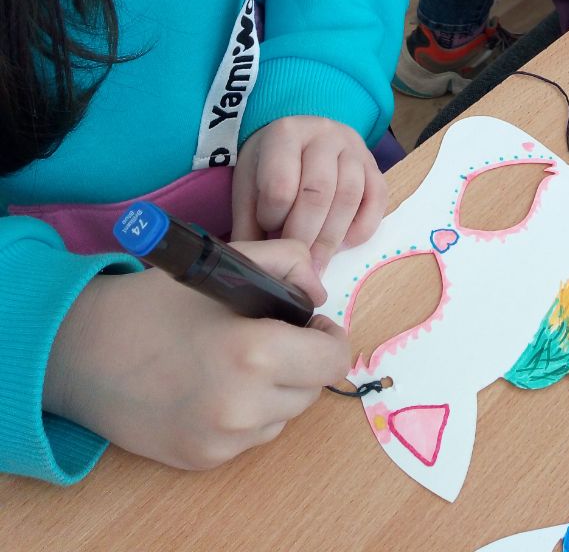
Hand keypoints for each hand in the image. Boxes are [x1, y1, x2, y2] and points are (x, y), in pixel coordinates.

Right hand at [44, 239, 349, 470]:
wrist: (80, 352)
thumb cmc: (153, 302)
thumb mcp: (224, 264)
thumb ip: (286, 263)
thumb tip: (318, 293)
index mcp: (256, 354)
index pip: (333, 359)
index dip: (326, 335)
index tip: (306, 321)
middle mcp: (244, 407)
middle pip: (312, 389)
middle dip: (301, 359)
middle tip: (268, 333)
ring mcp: (222, 441)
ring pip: (284, 415)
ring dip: (276, 388)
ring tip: (237, 358)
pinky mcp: (201, 461)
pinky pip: (251, 436)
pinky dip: (246, 411)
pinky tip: (213, 383)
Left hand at [232, 116, 386, 273]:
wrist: (297, 139)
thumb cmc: (269, 167)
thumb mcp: (248, 188)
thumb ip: (248, 226)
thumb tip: (253, 271)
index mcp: (285, 133)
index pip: (281, 185)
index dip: (273, 218)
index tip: (267, 234)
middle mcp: (323, 133)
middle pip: (318, 192)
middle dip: (306, 237)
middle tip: (297, 266)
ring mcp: (353, 147)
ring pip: (349, 196)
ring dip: (333, 237)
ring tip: (318, 263)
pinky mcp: (373, 163)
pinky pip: (377, 198)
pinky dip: (362, 227)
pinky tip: (344, 244)